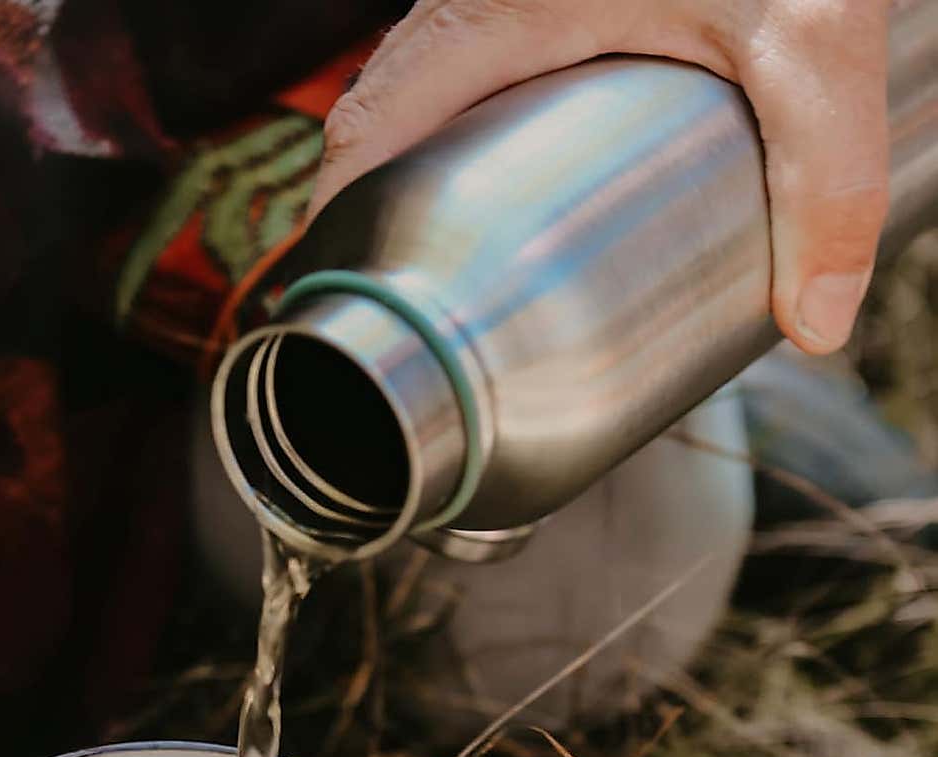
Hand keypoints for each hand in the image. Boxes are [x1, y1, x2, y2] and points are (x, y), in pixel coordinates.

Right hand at [310, 0, 889, 354]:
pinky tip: (505, 172)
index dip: (335, 219)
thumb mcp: (810, 33)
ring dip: (412, 170)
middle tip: (405, 295)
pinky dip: (455, 128)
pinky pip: (461, 65)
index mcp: (494, 15)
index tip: (340, 291)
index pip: (366, 130)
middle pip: (377, 118)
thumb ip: (824, 174)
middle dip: (371, 212)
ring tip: (444, 255)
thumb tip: (817, 322)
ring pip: (416, 90)